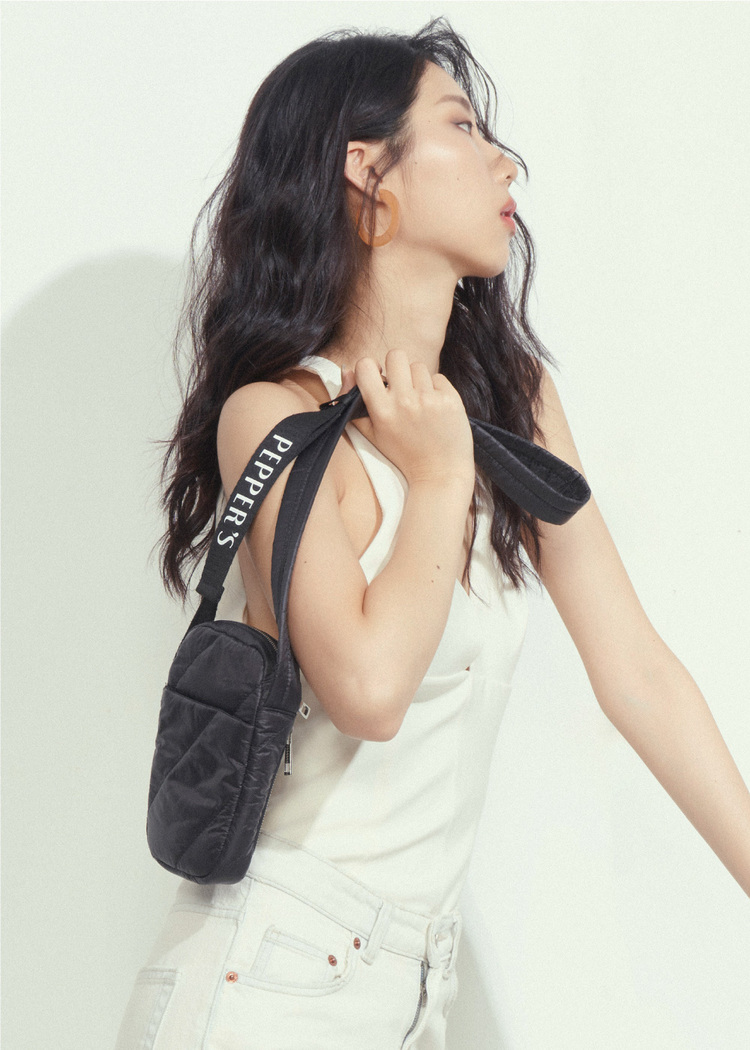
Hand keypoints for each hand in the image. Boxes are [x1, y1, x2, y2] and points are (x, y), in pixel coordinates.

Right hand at [339, 349, 474, 486]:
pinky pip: (438, 378)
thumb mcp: (371, 433)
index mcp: (382, 411)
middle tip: (401, 386)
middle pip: (396, 355)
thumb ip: (354, 402)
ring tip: (420, 402)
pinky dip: (436, 389)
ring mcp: (429, 399)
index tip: (378, 378)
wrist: (440, 473)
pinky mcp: (450, 399)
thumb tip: (347, 370)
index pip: (366, 365)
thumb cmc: (404, 454)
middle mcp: (404, 402)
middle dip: (397, 367)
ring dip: (418, 380)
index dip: (371, 368)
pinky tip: (435, 408)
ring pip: (418, 366)